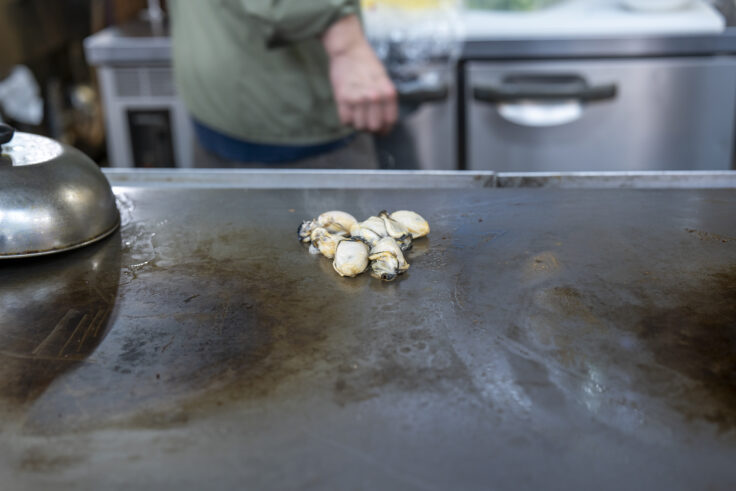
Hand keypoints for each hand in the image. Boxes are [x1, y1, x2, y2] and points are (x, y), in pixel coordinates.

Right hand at [322, 15, 396, 133]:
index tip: (381, 130)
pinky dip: (347, 118)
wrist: (349, 50)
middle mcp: (375, 96)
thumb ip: (386, 101)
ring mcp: (359, 97)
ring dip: (357, 123)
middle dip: (370, 127)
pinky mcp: (343, 98)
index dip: (385, 129)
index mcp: (389, 93)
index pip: (389, 122)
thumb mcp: (384, 81)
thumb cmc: (367, 65)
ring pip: (359, 126)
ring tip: (357, 111)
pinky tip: (348, 109)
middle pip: (374, 127)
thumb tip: (384, 125)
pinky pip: (346, 121)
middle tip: (366, 119)